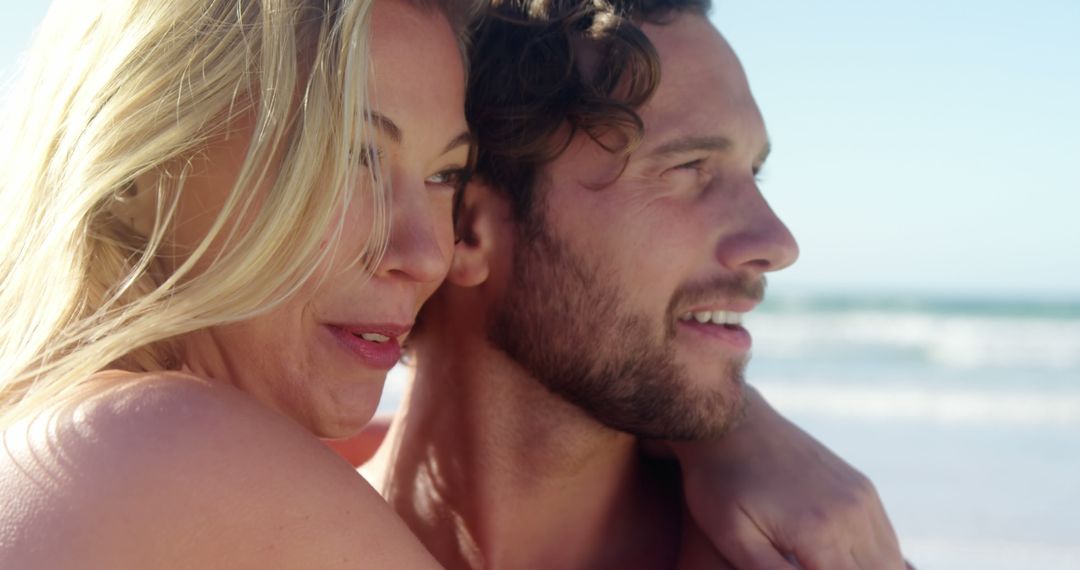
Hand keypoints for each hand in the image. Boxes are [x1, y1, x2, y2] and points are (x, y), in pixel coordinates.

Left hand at [665, 386, 906, 569]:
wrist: (729, 422)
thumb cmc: (719, 482)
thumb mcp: (733, 537)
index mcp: (820, 533)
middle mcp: (851, 514)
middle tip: (809, 568)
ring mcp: (861, 496)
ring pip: (890, 562)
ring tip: (821, 566)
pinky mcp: (861, 486)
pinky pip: (885, 538)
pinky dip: (873, 561)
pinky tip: (842, 565)